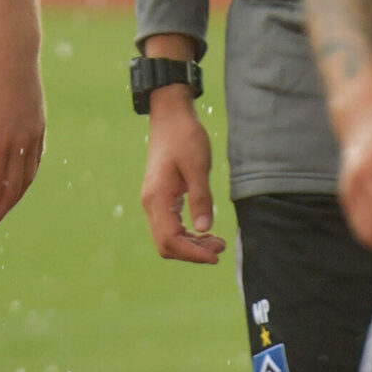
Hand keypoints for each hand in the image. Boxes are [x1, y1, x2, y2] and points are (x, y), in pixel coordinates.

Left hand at [0, 36, 44, 232]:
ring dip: (14, 198)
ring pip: (27, 178)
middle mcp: (19, 143)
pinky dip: (26, 178)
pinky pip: (35, 162)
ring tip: (0, 209)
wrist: (12, 56)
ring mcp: (33, 136)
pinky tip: (17, 184)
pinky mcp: (40, 128)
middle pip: (13, 189)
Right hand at [140, 95, 224, 264]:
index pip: (170, 240)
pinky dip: (186, 234)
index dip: (193, 254)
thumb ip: (201, 198)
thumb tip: (205, 229)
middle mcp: (151, 202)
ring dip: (191, 245)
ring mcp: (153, 200)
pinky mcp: (160, 196)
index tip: (216, 255)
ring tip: (217, 241)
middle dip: (193, 252)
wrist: (170, 116)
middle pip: (166, 244)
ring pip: (167, 237)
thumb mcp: (198, 166)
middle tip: (220, 246)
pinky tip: (204, 230)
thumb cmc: (185, 137)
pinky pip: (169, 226)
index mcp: (158, 197)